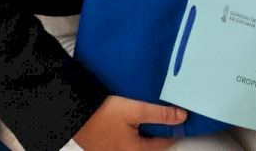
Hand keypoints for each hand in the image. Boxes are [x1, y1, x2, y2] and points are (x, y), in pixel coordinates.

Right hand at [72, 95, 186, 149]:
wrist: (73, 109)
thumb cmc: (101, 111)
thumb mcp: (135, 109)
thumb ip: (159, 114)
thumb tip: (181, 117)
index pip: (162, 145)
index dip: (172, 131)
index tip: (179, 120)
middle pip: (147, 147)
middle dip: (156, 133)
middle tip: (164, 118)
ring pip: (134, 145)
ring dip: (141, 133)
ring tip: (146, 117)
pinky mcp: (100, 146)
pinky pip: (121, 142)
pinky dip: (128, 133)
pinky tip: (127, 121)